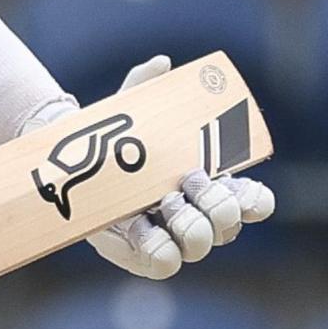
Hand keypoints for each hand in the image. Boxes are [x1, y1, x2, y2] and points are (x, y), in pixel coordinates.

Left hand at [86, 56, 276, 279]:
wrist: (71, 163)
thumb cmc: (116, 137)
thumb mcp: (130, 108)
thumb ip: (146, 84)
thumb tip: (161, 64)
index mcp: (211, 182)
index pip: (252, 201)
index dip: (255, 200)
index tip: (245, 189)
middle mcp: (198, 214)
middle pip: (228, 224)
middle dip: (216, 204)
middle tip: (190, 180)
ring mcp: (172, 237)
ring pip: (200, 246)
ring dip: (189, 224)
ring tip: (163, 201)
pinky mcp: (143, 256)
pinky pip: (163, 264)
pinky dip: (158, 247)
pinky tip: (141, 225)